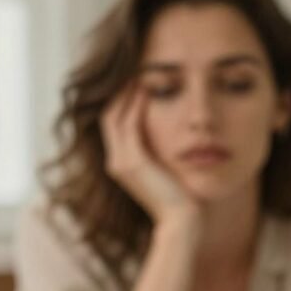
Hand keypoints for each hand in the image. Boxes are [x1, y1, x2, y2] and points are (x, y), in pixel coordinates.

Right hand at [101, 86, 199, 230]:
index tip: (136, 80)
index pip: (113, 123)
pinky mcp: (133, 162)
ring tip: (139, 72)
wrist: (182, 222)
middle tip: (134, 68)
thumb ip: (160, 152)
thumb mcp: (166, 170)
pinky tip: (147, 89)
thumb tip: (171, 134)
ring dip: (126, 93)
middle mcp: (115, 162)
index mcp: (121, 164)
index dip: (121, 100)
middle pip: (109, 115)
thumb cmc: (181, 198)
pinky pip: (130, 125)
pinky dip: (136, 105)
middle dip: (120, 91)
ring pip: (115, 116)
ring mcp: (121, 162)